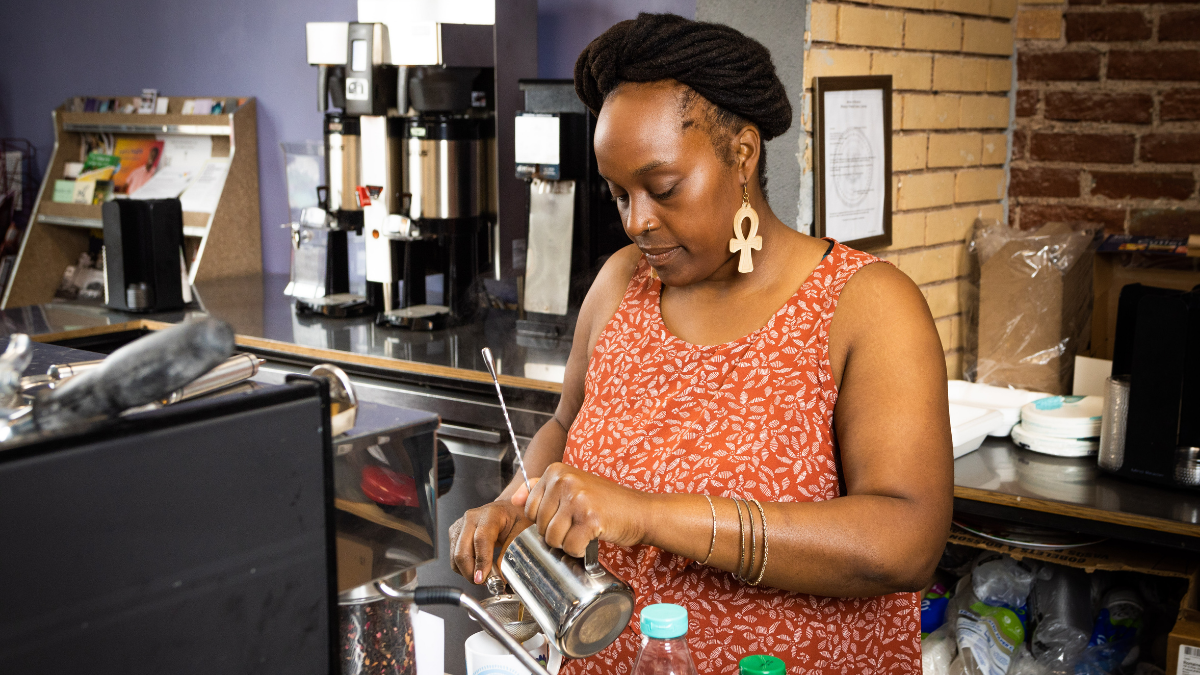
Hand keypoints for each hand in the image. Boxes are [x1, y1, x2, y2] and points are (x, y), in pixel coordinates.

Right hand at [449, 500, 531, 583]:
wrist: (508, 509)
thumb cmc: (515, 517)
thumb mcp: (521, 532)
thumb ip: (510, 553)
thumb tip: (501, 576)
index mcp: (490, 514)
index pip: (481, 539)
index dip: (481, 561)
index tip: (483, 578)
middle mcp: (471, 518)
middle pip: (462, 551)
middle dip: (471, 572)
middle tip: (486, 582)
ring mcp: (460, 525)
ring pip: (455, 557)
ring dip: (467, 572)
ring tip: (484, 576)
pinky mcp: (455, 534)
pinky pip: (454, 558)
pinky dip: (464, 568)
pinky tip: (477, 568)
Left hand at [514, 463, 648, 557]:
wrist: (639, 511)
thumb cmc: (605, 503)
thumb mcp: (572, 487)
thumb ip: (542, 489)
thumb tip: (513, 499)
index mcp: (556, 471)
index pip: (530, 509)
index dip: (547, 520)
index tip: (566, 514)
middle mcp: (565, 480)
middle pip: (540, 526)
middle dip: (558, 533)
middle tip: (579, 523)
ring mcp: (578, 498)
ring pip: (552, 538)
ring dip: (568, 543)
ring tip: (585, 530)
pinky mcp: (590, 518)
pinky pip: (570, 547)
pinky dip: (580, 550)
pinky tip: (592, 537)